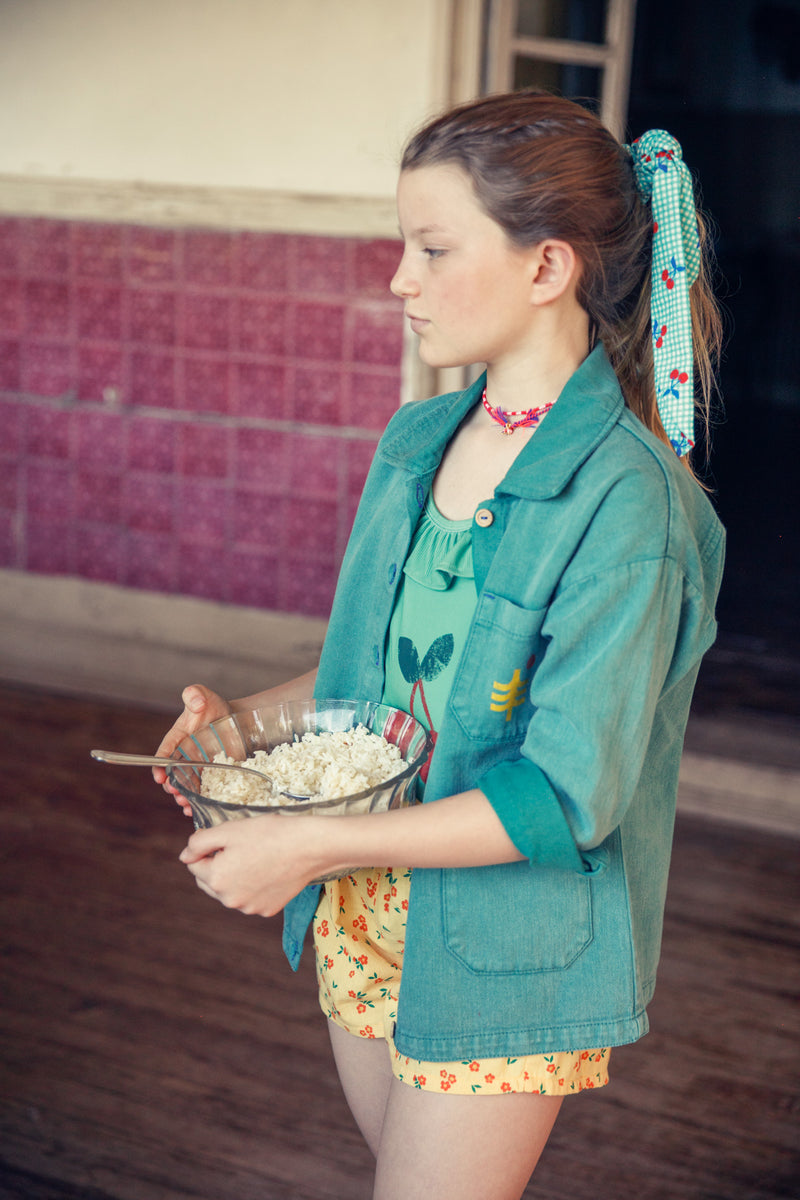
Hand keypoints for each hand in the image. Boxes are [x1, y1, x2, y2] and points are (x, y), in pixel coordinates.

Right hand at [153, 684, 231, 810]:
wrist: (235, 719)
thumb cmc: (214, 707)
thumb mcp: (203, 696)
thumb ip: (195, 694)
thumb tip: (195, 701)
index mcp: (176, 739)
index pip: (164, 752)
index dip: (159, 765)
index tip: (159, 776)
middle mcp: (183, 756)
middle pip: (173, 775)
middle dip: (172, 786)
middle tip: (176, 793)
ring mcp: (197, 768)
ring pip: (186, 787)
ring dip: (183, 797)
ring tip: (186, 804)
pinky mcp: (212, 776)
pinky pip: (202, 791)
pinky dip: (198, 802)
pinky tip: (195, 812)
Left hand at [178, 813, 325, 915]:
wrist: (310, 847)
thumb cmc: (270, 833)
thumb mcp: (229, 830)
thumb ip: (199, 842)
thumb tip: (184, 857)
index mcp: (216, 878)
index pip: (194, 865)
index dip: (207, 849)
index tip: (227, 839)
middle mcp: (230, 900)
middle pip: (209, 882)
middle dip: (217, 866)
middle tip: (240, 847)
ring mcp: (249, 908)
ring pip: (229, 891)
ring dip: (234, 877)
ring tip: (256, 857)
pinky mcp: (267, 910)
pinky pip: (249, 898)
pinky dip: (253, 886)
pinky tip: (268, 870)